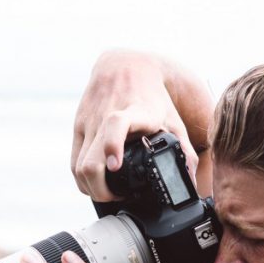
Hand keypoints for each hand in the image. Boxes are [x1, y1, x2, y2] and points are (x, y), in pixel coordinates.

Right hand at [72, 51, 202, 200]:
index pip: (116, 124)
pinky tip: (96, 182)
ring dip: (91, 187)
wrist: (125, 66)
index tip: (115, 166)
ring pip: (78, 167)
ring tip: (109, 191)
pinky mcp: (78, 126)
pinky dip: (82, 178)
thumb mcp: (173, 119)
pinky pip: (73, 161)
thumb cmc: (152, 97)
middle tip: (118, 196)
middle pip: (90, 160)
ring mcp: (89, 122)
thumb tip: (190, 179)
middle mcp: (106, 117)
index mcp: (133, 112)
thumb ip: (184, 149)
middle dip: (101, 189)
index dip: (112, 146)